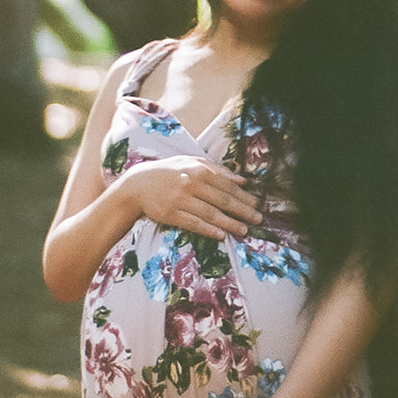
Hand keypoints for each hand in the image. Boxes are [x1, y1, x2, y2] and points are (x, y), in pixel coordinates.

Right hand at [122, 156, 261, 239]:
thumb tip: (242, 181)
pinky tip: (221, 235)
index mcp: (198, 170)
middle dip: (242, 210)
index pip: (227, 185)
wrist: (139, 184)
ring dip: (229, 223)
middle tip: (258, 218)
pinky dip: (208, 230)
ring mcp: (180, 200)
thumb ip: (217, 170)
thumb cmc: (169, 172)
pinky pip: (193, 224)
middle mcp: (191, 184)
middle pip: (222, 200)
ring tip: (244, 230)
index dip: (244, 196)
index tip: (257, 204)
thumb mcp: (191, 163)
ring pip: (210, 213)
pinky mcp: (171, 214)